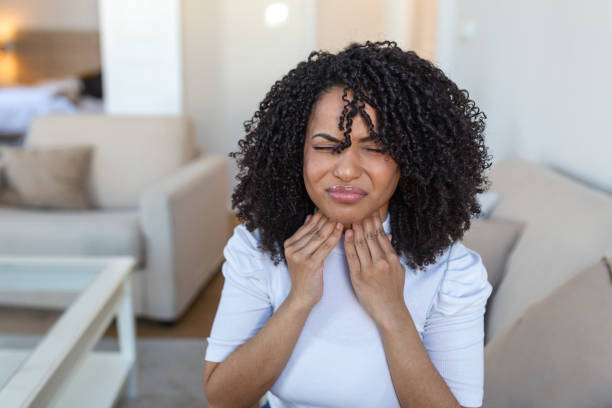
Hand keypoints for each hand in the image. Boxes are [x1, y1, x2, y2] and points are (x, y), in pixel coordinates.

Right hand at [283, 211, 342, 310]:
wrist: (302, 297)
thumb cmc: (305, 276)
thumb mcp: (301, 254)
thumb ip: (305, 236)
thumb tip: (310, 216)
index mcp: (289, 244)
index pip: (308, 226)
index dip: (320, 215)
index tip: (332, 206)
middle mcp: (292, 249)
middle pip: (314, 229)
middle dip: (328, 217)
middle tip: (341, 207)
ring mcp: (300, 256)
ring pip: (320, 236)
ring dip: (333, 224)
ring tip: (344, 215)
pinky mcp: (310, 264)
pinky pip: (325, 247)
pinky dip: (335, 237)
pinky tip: (342, 229)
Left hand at [344, 211, 406, 327]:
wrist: (390, 311)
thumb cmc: (393, 291)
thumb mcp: (398, 270)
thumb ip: (392, 252)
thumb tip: (388, 235)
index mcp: (392, 258)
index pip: (381, 235)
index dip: (374, 221)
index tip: (368, 210)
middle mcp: (381, 261)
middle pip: (370, 236)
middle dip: (363, 221)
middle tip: (356, 208)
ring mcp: (369, 269)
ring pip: (361, 243)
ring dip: (355, 228)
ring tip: (349, 216)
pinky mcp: (358, 277)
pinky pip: (352, 256)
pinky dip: (348, 243)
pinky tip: (346, 233)